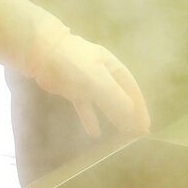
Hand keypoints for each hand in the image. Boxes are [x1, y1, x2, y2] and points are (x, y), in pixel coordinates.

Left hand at [33, 30, 150, 137]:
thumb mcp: (98, 79)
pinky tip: (94, 132)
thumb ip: (115, 96)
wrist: (42, 53)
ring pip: (104, 103)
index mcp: (113, 67)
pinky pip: (85, 106)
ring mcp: (86, 82)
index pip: (131, 89)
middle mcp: (102, 73)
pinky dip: (90, 118)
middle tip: (137, 133)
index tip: (145, 125)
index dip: (139, 107)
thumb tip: (132, 115)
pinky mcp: (72, 89)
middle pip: (120, 96)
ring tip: (122, 134)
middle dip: (129, 114)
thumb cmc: (74, 63)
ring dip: (113, 117)